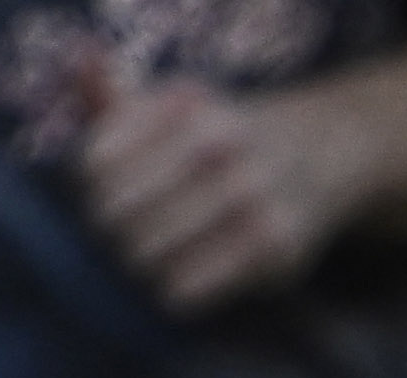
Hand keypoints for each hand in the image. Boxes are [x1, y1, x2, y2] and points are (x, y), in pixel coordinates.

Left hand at [76, 75, 364, 311]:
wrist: (323, 154)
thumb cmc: (223, 136)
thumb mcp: (174, 106)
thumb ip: (117, 96)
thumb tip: (84, 58)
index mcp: (187, 109)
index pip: (98, 164)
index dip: (89, 187)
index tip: (104, 194)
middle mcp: (222, 147)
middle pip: (119, 211)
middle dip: (110, 230)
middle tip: (120, 237)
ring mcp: (254, 198)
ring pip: (151, 251)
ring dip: (138, 262)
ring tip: (145, 262)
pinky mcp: (277, 247)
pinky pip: (190, 284)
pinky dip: (173, 290)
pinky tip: (176, 284)